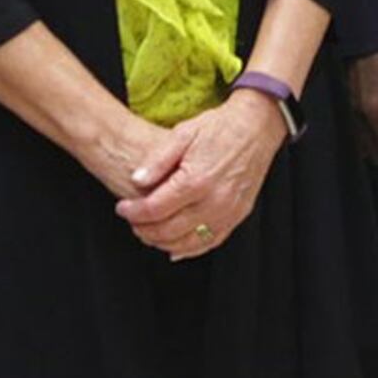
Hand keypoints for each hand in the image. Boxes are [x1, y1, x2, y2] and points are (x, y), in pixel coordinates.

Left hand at [122, 90, 286, 260]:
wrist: (255, 128)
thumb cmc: (219, 128)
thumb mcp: (182, 133)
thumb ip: (157, 160)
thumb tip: (136, 180)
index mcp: (196, 180)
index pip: (155, 209)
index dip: (133, 212)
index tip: (122, 208)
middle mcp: (214, 201)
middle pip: (168, 230)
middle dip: (144, 230)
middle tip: (132, 222)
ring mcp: (227, 212)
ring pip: (188, 244)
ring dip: (162, 242)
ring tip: (148, 232)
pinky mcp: (237, 216)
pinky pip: (209, 243)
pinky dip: (189, 249)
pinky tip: (174, 246)